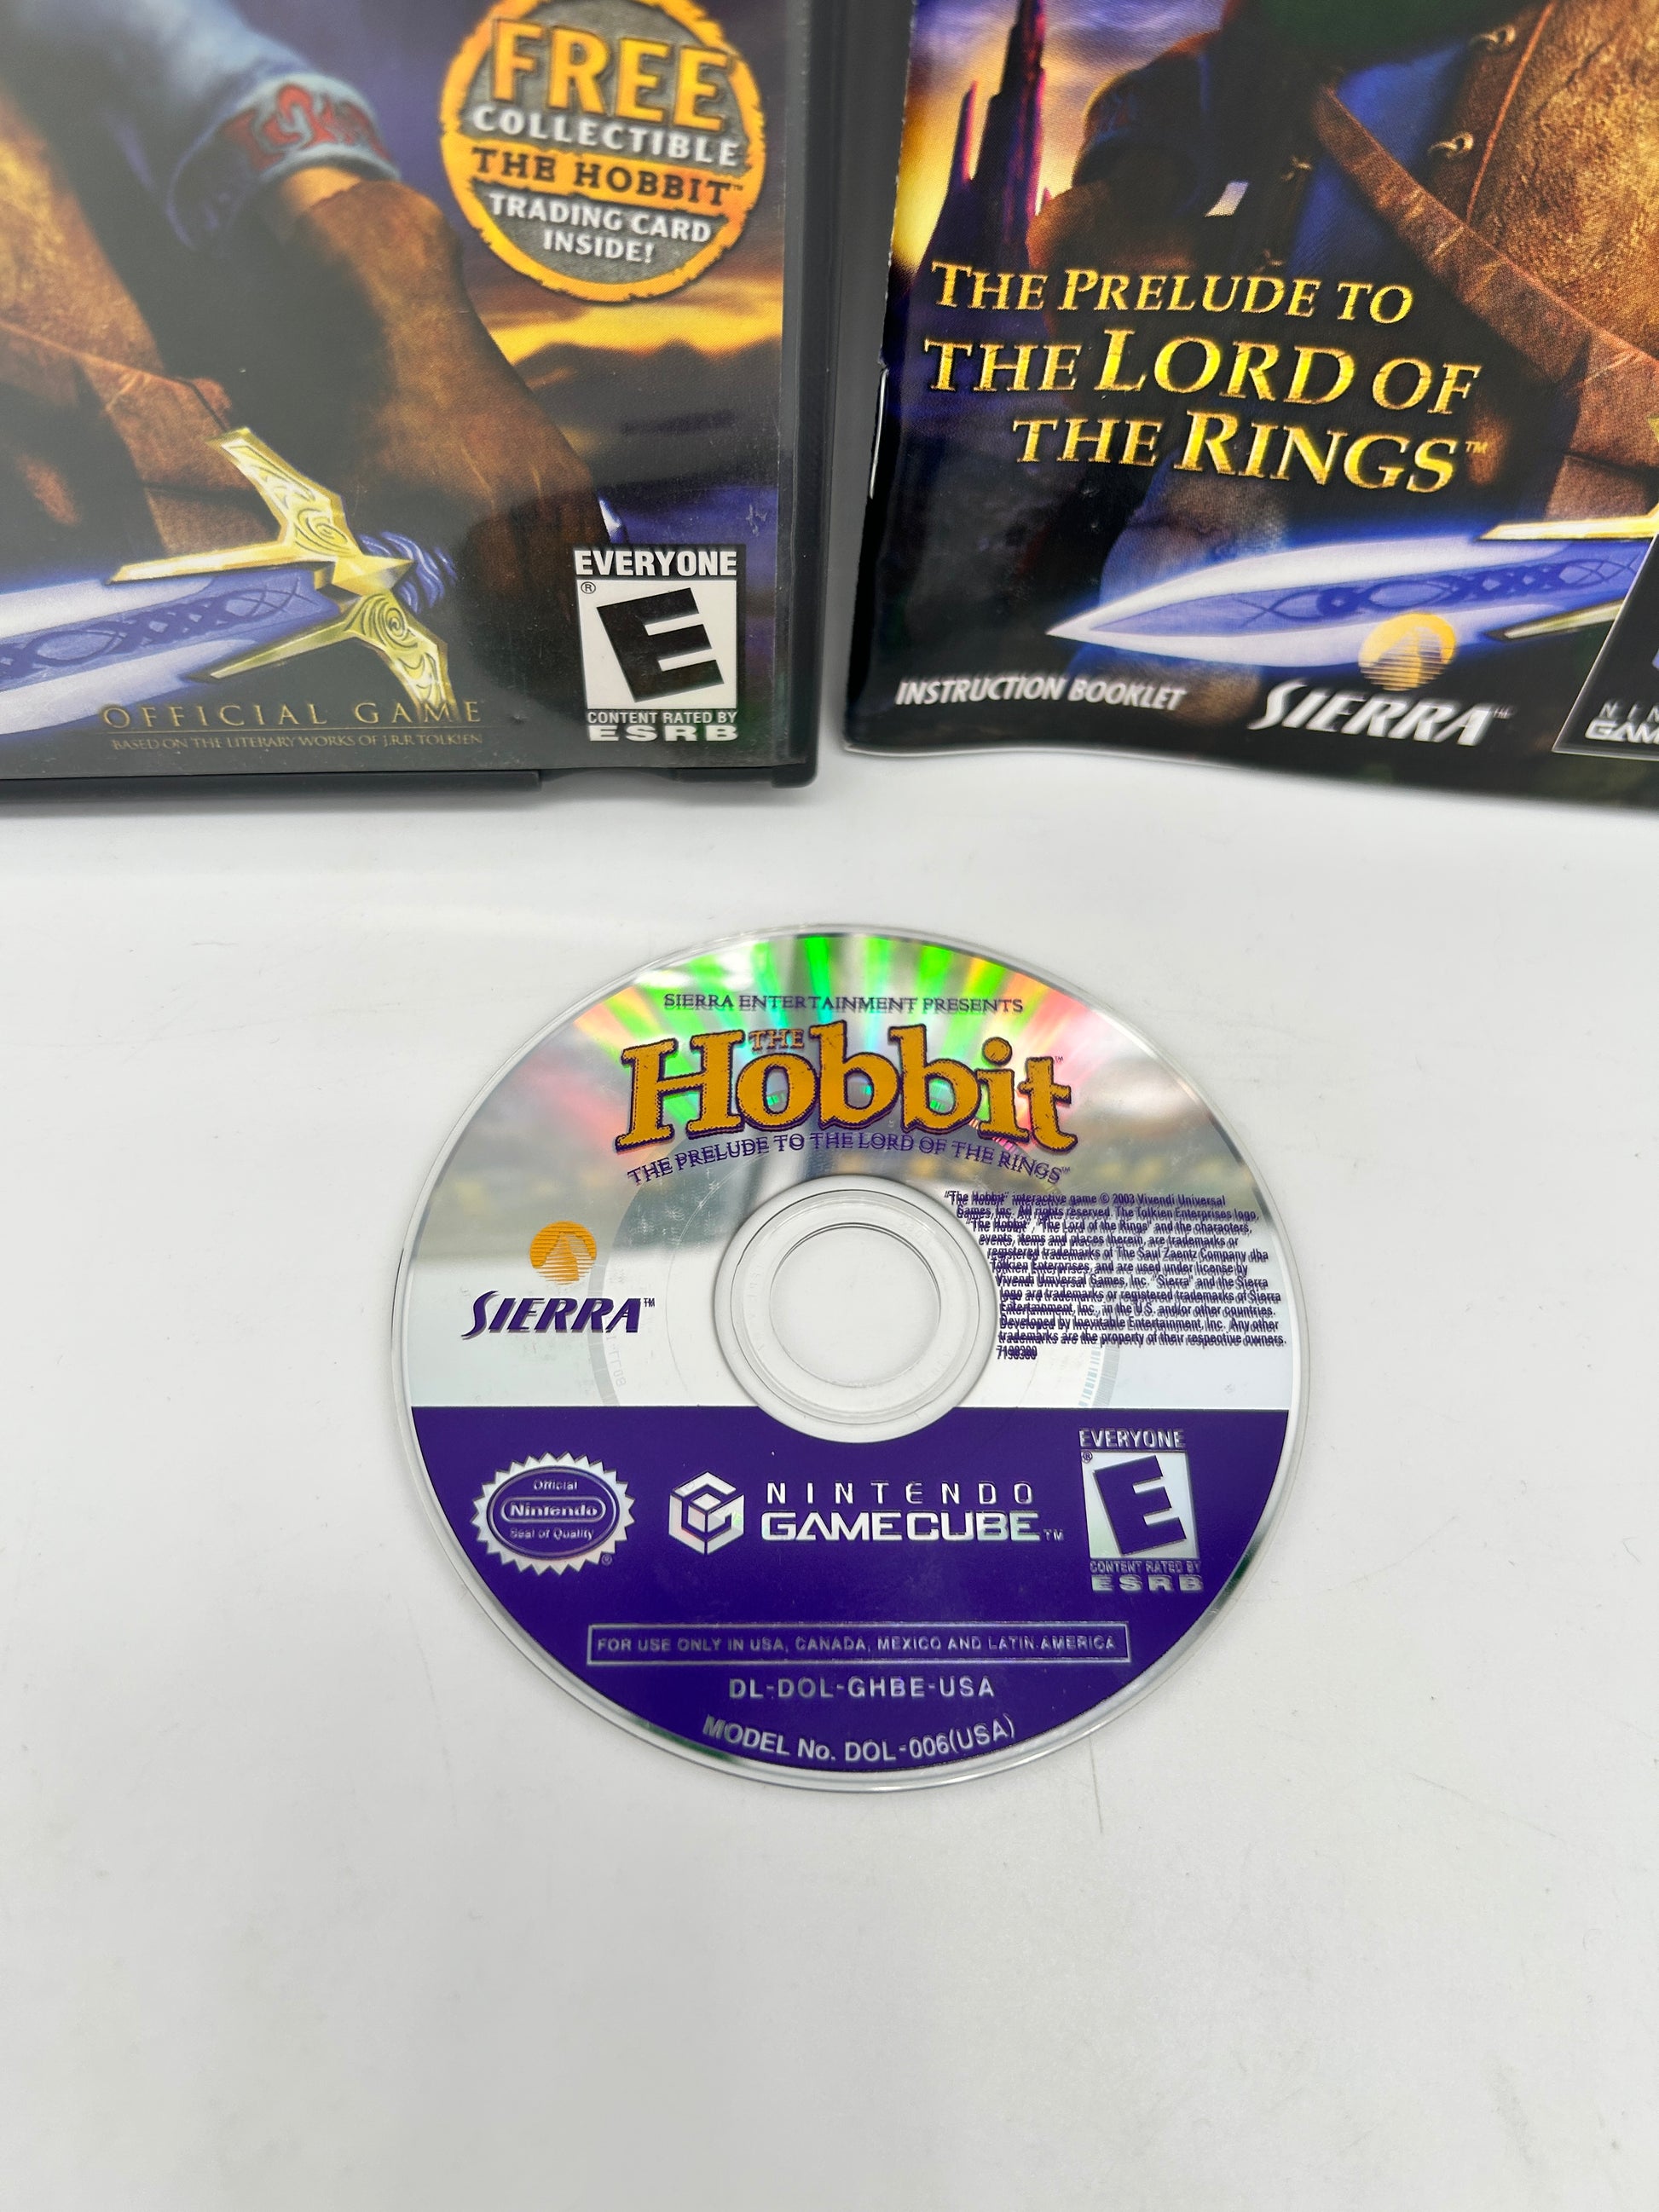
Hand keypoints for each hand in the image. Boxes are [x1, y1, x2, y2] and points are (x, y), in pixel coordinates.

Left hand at [275, 179, 607, 703]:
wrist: (411, 322)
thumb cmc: (375, 409)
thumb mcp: (354, 491)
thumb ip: (363, 558)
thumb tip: (358, 621)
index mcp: (482, 511)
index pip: (508, 610)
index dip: (504, 653)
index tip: (499, 686)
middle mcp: (530, 498)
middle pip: (555, 601)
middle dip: (548, 651)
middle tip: (542, 693)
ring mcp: (555, 480)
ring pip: (580, 572)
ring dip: (572, 619)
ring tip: (566, 663)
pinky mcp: (566, 467)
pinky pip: (588, 540)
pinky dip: (582, 578)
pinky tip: (576, 606)